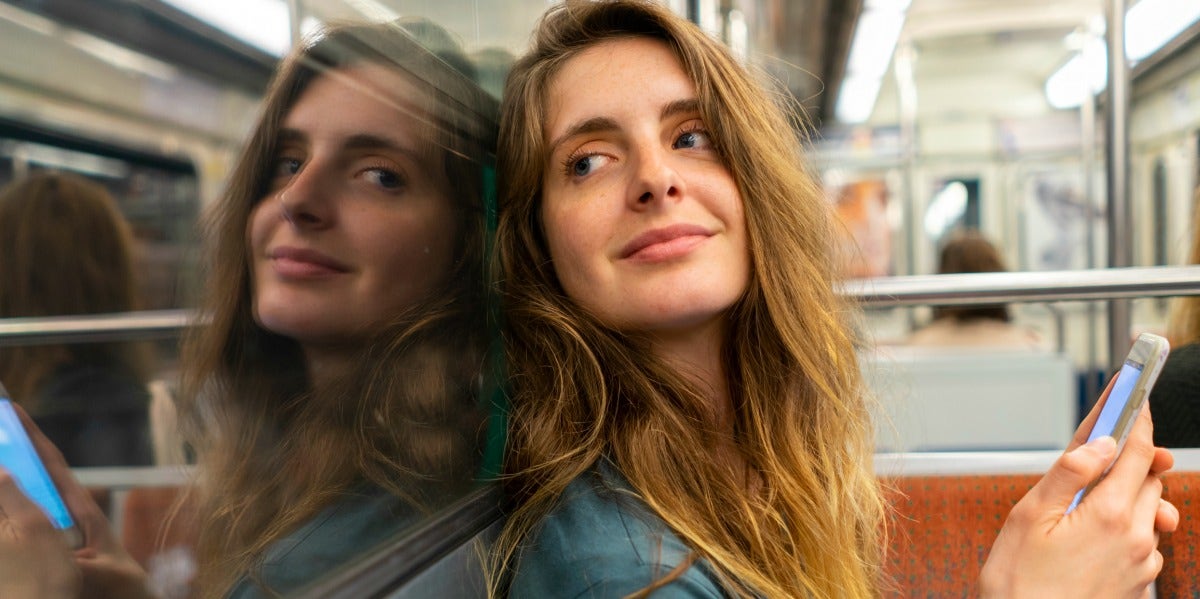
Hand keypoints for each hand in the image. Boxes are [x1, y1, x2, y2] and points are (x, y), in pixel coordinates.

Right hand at [11, 405, 155, 598]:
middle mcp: (65, 518)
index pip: (53, 467)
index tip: (12, 410)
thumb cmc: (125, 589)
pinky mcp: (45, 553)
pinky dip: (5, 517)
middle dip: (9, 455)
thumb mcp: (104, 574)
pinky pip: (19, 530)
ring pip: (23, 502)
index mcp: (81, 512)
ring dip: (3, 485)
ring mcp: (54, 534)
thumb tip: (64, 559)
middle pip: (31, 478)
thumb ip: (84, 565)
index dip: (33, 438)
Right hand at [979, 376, 1176, 597]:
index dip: (1134, 417)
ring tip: (1087, 503)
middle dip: (1128, 459)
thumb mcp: (1030, 517)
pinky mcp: (1139, 582)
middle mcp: (1138, 537)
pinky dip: (1127, 526)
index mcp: (1111, 514)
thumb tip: (1100, 442)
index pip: (1136, 451)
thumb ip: (1069, 473)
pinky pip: (1144, 540)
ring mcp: (1143, 563)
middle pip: (1148, 477)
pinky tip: (1090, 536)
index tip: (1133, 394)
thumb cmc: (1018, 582)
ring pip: (1150, 509)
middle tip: (1096, 454)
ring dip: (1128, 495)